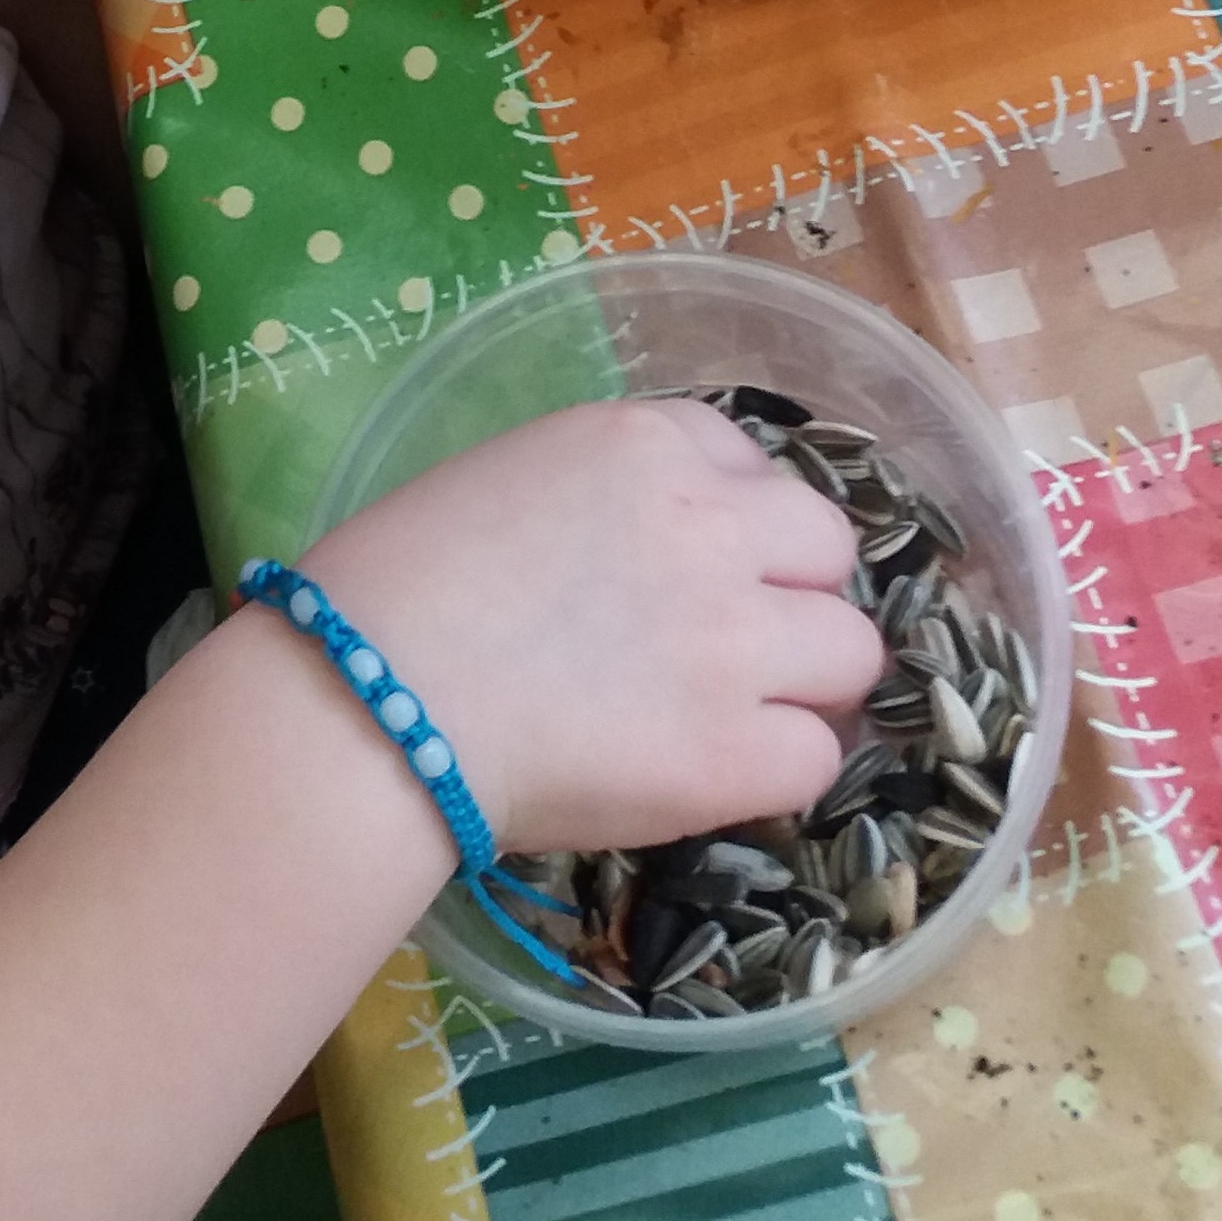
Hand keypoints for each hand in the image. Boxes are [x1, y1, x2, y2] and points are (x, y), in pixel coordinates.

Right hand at [304, 393, 881, 857]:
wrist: (370, 695)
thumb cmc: (398, 582)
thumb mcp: (508, 478)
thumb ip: (601, 498)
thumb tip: (636, 554)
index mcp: (645, 443)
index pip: (752, 464)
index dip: (732, 521)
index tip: (696, 564)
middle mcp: (711, 525)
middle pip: (827, 548)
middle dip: (792, 593)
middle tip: (734, 644)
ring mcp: (733, 640)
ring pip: (851, 653)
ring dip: (804, 684)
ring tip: (739, 718)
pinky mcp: (733, 752)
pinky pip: (816, 759)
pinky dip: (775, 771)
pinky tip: (716, 777)